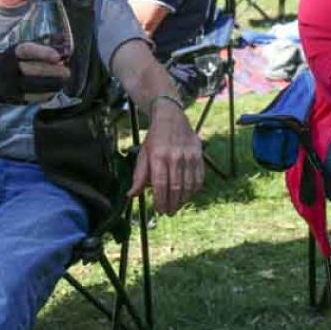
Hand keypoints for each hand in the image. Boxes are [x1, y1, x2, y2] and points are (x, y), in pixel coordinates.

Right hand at [0, 42, 68, 104]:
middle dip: (52, 71)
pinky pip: (33, 98)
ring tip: (63, 81)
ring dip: (52, 84)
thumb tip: (63, 47)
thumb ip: (40, 49)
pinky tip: (55, 89)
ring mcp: (11, 85)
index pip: (26, 50)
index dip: (43, 52)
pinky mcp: (15, 98)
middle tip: (67, 72)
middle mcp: (9, 69)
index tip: (57, 56)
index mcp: (12, 53)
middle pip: (32, 70)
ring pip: (34, 86)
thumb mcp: (20, 51)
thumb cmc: (13, 62)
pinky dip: (46, 94)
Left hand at [128, 98, 202, 213]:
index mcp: (158, 157)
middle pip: (175, 188)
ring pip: (188, 185)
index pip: (161, 185)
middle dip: (172, 204)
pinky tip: (188, 195)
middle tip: (168, 212)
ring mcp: (188, 156)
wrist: (171, 117)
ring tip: (177, 205)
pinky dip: (194, 190)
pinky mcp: (198, 155)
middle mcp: (174, 156)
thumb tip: (131, 195)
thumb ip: (139, 176)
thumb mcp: (143, 154)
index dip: (161, 200)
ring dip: (183, 200)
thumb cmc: (155, 139)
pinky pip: (199, 178)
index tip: (159, 210)